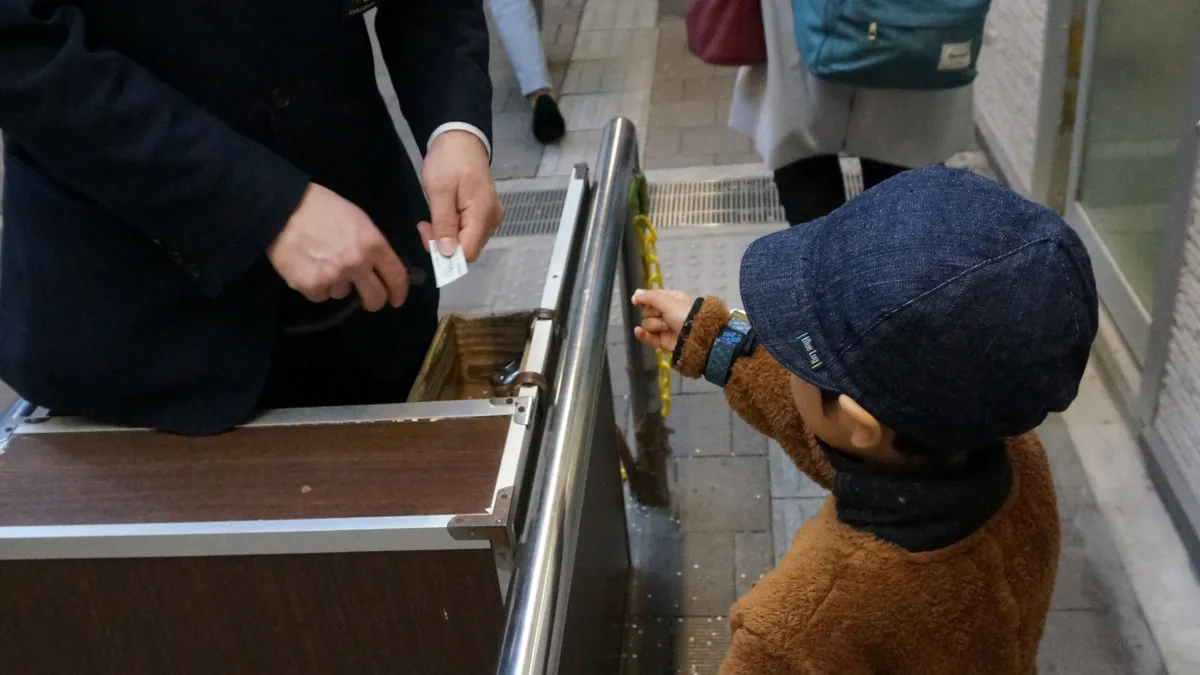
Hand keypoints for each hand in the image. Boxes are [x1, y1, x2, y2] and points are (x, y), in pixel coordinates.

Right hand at [268, 183, 408, 311]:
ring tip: (323, 263)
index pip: (396, 276)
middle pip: (375, 297)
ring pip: (343, 293)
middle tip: (369, 300)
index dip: (399, 291)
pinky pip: (320, 295)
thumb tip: (378, 267)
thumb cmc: (323, 208)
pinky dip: (316, 286)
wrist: (283, 208)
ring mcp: (334, 277)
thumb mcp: (358, 220)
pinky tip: (308, 267)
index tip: (396, 299)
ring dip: (337, 284)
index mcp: (373, 245)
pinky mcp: (311, 286)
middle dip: (374, 301)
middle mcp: (357, 264)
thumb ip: (371, 245)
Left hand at [419, 130, 501, 261]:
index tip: (426, 233)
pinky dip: (452, 230)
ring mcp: (489, 217)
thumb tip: (448, 254)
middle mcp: (491, 220)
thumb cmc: (449, 160)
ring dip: (446, 237)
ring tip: (431, 218)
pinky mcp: (484, 214)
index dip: (446, 253)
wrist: (460, 139)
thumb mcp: (439, 190)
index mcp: (483, 215)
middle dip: (444, 244)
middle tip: (424, 225)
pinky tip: (442, 216)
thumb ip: (444, 223)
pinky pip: (468, 232)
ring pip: (467, 242)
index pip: (468, 253)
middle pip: (468, 249)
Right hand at [632, 289, 694, 351]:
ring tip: (668, 327)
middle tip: (664, 315)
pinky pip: (647, 337)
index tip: (637, 300)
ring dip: (656, 325)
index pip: (651, 297)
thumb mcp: (668, 301)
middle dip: (653, 313)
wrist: (697, 336)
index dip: (645, 299)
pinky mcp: (662, 341)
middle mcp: (667, 312)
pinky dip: (643, 335)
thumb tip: (635, 294)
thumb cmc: (685, 314)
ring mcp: (664, 328)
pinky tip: (638, 331)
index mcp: (670, 300)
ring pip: (647, 324)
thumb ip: (650, 297)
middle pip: (647, 311)